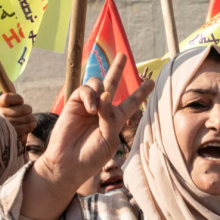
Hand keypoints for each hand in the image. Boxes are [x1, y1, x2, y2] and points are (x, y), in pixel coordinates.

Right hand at [0, 93, 35, 139]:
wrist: (10, 131)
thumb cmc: (13, 112)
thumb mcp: (11, 102)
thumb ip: (11, 92)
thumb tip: (8, 80)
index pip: (8, 97)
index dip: (18, 98)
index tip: (21, 100)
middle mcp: (0, 115)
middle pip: (24, 109)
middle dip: (29, 109)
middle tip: (28, 111)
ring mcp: (6, 126)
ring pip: (28, 118)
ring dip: (31, 118)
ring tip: (28, 119)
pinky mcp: (13, 135)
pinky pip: (28, 127)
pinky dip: (31, 126)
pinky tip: (27, 126)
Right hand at [24, 54, 153, 219]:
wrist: (68, 164)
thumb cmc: (91, 157)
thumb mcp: (109, 140)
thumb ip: (111, 119)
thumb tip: (104, 99)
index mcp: (115, 120)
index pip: (130, 103)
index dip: (141, 93)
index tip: (151, 82)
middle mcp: (102, 110)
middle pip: (111, 85)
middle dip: (117, 69)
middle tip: (123, 55)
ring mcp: (87, 106)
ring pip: (97, 84)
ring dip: (100, 91)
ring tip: (96, 111)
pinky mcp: (73, 104)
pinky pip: (84, 90)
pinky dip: (89, 96)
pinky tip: (91, 110)